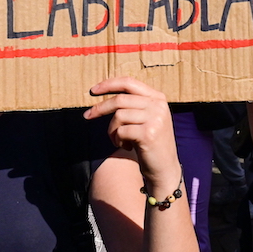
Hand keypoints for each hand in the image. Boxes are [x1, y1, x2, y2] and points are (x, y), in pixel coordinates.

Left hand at [84, 77, 178, 194]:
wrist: (165, 169)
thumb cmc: (151, 144)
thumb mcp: (147, 118)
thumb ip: (134, 104)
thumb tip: (103, 91)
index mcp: (158, 98)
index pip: (129, 83)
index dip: (109, 84)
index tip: (93, 90)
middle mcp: (158, 106)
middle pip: (120, 99)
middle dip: (100, 108)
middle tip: (87, 116)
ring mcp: (155, 119)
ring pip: (118, 116)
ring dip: (112, 130)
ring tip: (118, 140)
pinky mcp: (148, 133)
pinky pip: (121, 131)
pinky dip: (118, 140)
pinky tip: (126, 147)